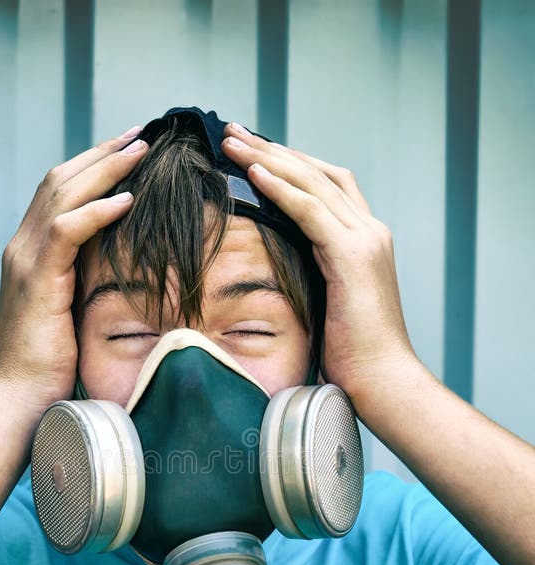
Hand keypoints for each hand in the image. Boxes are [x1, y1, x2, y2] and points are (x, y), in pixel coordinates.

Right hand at [0, 129, 148, 420]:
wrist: (20, 398)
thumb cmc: (50, 366)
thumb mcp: (72, 314)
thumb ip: (86, 283)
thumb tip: (124, 270)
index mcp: (31, 253)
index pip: (59, 194)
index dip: (93, 168)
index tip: (128, 152)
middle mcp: (23, 247)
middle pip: (60, 181)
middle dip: (102, 155)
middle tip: (140, 136)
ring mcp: (26, 260)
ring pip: (62, 194)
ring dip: (105, 169)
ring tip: (140, 152)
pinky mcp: (37, 279)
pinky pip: (67, 230)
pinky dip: (97, 210)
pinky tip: (127, 199)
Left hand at [221, 123, 420, 419]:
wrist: (384, 381)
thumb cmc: (354, 357)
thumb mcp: (327, 307)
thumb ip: (311, 279)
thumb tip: (274, 275)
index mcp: (363, 242)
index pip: (326, 185)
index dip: (289, 165)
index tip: (250, 154)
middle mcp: (369, 230)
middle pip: (317, 172)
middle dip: (272, 149)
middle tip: (232, 132)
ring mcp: (364, 240)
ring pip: (312, 182)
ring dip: (267, 158)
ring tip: (231, 141)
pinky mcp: (352, 255)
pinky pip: (310, 209)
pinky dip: (281, 188)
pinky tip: (253, 173)